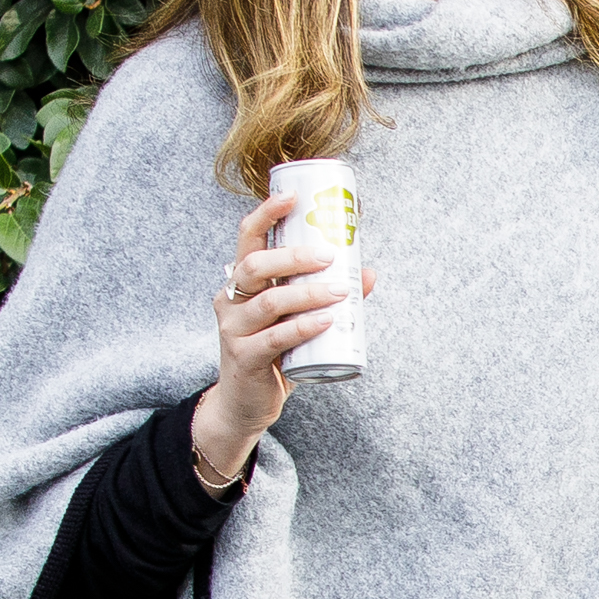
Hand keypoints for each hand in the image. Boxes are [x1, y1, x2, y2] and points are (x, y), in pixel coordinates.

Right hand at [191, 196, 367, 487]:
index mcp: (240, 282)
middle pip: (256, 266)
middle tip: (328, 256)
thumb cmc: (273, 352)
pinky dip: (303, 327)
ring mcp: (233, 329)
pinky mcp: (243, 357)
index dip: (265, 213)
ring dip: (308, 294)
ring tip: (339, 291)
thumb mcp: (296, 319)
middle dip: (293, 256)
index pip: (246, 238)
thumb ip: (327, 296)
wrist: (246, 403)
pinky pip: (276, 337)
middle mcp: (230, 300)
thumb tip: (368, 272)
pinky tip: (326, 321)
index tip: (291, 196)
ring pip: (270, 302)